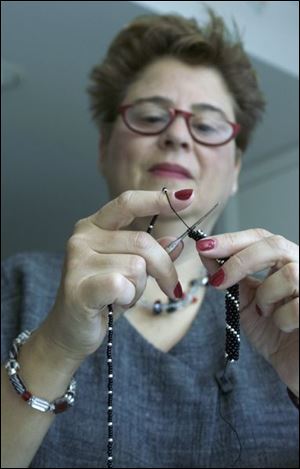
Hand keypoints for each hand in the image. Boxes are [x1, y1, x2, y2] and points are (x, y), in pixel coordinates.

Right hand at [38, 189, 191, 362]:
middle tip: (171, 288)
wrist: (69, 331)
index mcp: (94, 226)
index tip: (188, 197)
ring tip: (123, 296)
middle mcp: (83, 238)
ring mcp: (77, 261)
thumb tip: (176, 242)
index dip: (158, 199)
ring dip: (139, 288)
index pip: (128, 203)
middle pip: (143, 242)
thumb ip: (151, 254)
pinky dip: (127, 298)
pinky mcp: (78, 286)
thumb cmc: (101, 298)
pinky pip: (122, 285)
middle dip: (164, 269)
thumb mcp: (131, 272)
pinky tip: (114, 304)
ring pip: (136, 267)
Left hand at [196, 228, 298, 396]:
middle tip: (218, 280)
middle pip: (274, 245)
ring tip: (265, 313)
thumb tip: (206, 253)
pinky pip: (298, 306)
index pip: (260, 237)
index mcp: (285, 261)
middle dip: (240, 261)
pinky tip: (282, 326)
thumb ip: (230, 278)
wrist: (297, 367)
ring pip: (288, 275)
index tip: (203, 246)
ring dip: (266, 296)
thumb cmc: (276, 333)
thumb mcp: (247, 303)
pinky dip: (281, 318)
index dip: (231, 239)